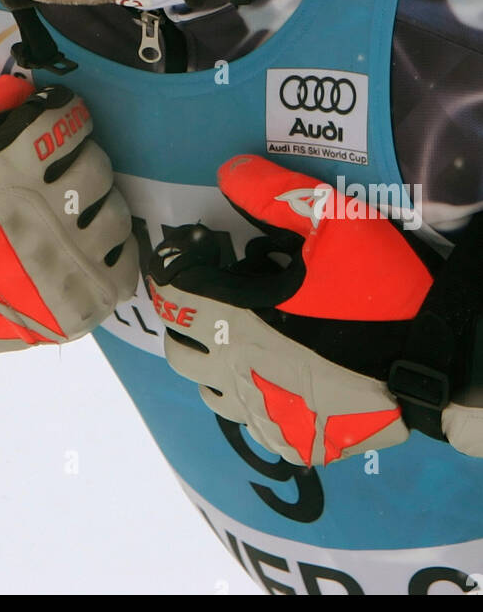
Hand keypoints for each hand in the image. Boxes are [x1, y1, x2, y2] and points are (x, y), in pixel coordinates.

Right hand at [0, 75, 136, 440]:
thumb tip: (23, 92)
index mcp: (3, 177)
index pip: (64, 122)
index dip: (67, 115)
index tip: (64, 119)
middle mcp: (41, 218)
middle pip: (97, 166)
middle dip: (85, 159)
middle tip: (68, 169)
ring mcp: (66, 267)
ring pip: (116, 212)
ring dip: (99, 204)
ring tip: (78, 211)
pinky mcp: (82, 305)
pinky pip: (125, 259)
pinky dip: (111, 248)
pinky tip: (87, 245)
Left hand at [145, 155, 435, 466]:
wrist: (437, 355)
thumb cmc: (380, 286)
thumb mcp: (332, 221)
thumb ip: (272, 194)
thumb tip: (228, 170)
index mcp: (237, 319)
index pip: (174, 296)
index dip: (175, 269)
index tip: (198, 254)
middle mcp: (239, 373)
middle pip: (179, 348)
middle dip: (187, 315)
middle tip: (216, 291)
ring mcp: (266, 414)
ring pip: (209, 390)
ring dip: (214, 359)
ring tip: (244, 332)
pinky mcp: (294, 441)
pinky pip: (251, 423)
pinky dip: (251, 396)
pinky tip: (278, 371)